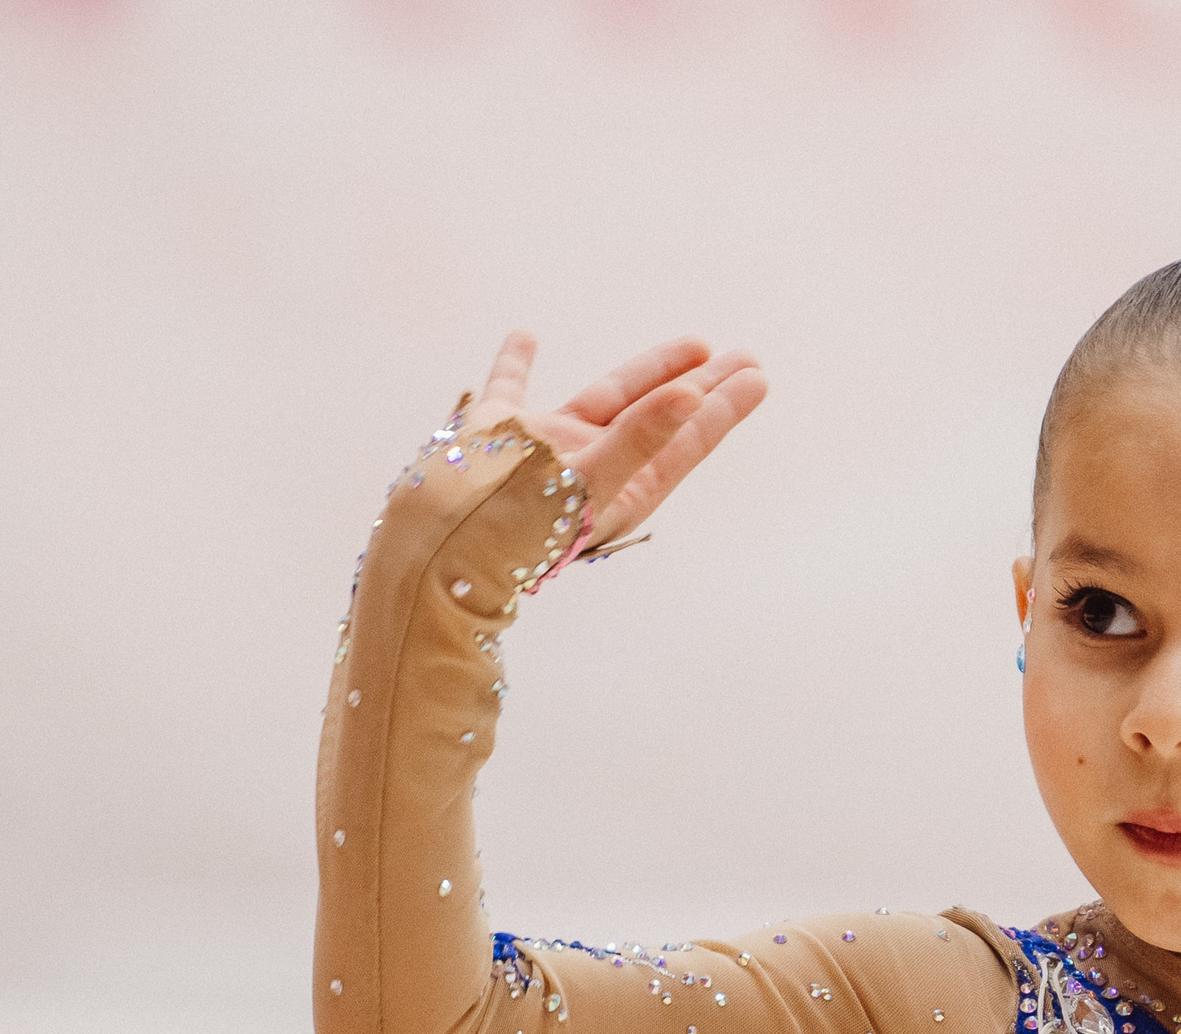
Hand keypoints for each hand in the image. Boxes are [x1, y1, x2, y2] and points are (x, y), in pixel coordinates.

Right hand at [463, 330, 767, 550]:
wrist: (424, 551)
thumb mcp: (587, 481)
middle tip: (748, 357)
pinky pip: (508, 387)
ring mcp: (540, 449)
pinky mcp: (490, 434)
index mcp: (617, 488)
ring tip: (696, 344)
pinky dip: (516, 361)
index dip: (721, 407)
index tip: (756, 375)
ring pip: (607, 397)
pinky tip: (526, 335)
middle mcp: (586, 467)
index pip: (683, 440)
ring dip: (650, 371)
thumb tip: (693, 398)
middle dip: (703, 388)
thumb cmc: (510, 529)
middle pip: (660, 418)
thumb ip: (640, 439)